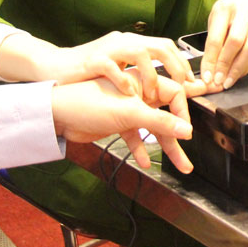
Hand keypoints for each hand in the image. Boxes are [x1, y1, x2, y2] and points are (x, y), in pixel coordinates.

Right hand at [49, 31, 194, 103]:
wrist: (53, 70)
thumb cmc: (87, 75)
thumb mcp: (119, 72)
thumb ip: (140, 75)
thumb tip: (166, 87)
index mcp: (131, 44)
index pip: (165, 45)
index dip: (181, 63)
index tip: (192, 82)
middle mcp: (122, 43)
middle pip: (158, 45)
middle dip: (175, 66)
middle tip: (183, 86)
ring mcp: (107, 50)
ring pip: (139, 52)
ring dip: (151, 74)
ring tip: (153, 94)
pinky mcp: (91, 61)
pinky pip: (111, 66)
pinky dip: (123, 80)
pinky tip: (128, 95)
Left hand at [51, 74, 193, 171]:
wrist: (57, 114)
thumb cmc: (87, 102)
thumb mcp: (130, 112)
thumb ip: (160, 122)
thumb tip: (186, 130)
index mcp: (142, 81)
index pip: (174, 93)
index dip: (182, 112)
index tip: (186, 130)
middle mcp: (138, 93)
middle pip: (166, 113)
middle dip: (179, 133)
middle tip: (191, 149)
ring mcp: (128, 108)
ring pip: (153, 128)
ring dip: (165, 146)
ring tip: (180, 165)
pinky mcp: (117, 122)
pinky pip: (136, 136)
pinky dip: (141, 148)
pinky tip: (145, 161)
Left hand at [203, 0, 247, 89]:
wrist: (247, 1)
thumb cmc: (227, 15)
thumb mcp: (214, 22)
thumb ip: (211, 45)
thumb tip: (209, 72)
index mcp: (225, 8)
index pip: (216, 37)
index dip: (211, 60)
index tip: (207, 75)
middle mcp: (245, 11)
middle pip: (236, 42)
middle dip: (226, 65)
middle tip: (219, 80)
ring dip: (238, 69)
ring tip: (228, 80)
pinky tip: (239, 72)